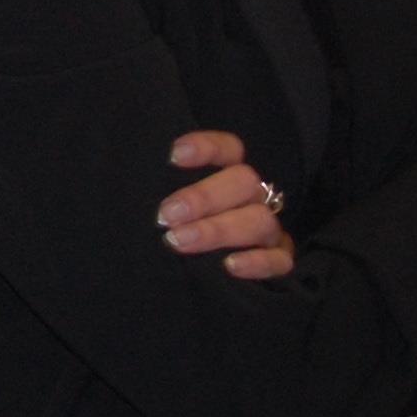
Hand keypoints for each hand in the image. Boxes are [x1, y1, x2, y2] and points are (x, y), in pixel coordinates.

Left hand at [158, 130, 293, 278]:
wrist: (207, 269)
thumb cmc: (179, 223)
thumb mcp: (169, 198)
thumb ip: (162, 186)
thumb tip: (136, 187)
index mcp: (228, 172)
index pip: (229, 148)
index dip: (207, 147)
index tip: (174, 156)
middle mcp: (253, 196)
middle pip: (243, 181)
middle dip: (203, 197)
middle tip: (167, 215)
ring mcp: (270, 228)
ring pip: (260, 220)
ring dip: (218, 230)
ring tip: (180, 241)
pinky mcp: (279, 259)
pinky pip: (280, 260)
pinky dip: (257, 262)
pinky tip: (229, 266)